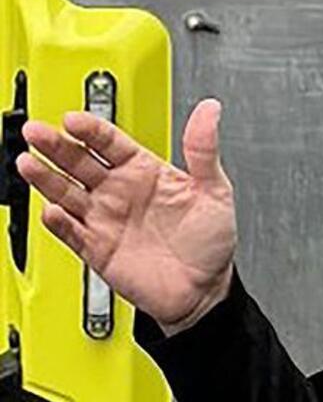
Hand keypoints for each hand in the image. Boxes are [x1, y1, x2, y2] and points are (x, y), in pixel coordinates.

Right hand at [16, 99, 236, 334]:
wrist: (205, 290)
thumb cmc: (210, 242)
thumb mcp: (215, 191)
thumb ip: (204, 150)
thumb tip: (210, 111)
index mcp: (144, 171)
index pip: (110, 142)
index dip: (91, 130)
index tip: (74, 119)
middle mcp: (119, 191)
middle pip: (79, 162)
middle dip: (57, 146)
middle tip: (37, 132)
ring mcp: (105, 219)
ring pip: (67, 193)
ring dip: (46, 179)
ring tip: (29, 163)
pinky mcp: (97, 248)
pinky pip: (71, 233)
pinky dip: (59, 222)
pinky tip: (52, 211)